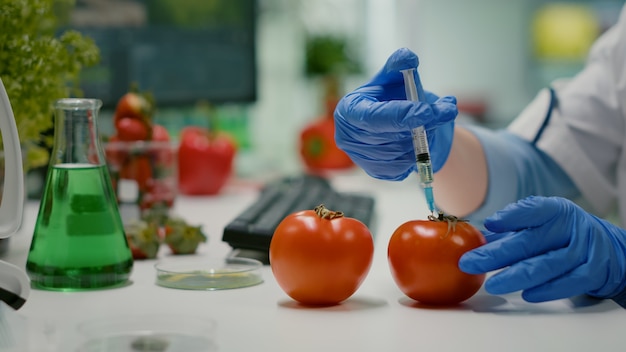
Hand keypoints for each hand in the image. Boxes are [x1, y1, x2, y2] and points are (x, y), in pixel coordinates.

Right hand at [334, 48, 456, 180]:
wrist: (395, 122)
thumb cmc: (391, 96)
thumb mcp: (394, 77)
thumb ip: (400, 65)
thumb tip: (408, 57)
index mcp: (349, 110)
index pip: (373, 117)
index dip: (401, 114)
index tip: (429, 110)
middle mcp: (348, 137)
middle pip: (390, 136)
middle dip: (422, 124)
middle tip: (448, 110)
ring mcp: (361, 158)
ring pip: (402, 152)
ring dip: (424, 137)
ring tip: (433, 120)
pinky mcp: (377, 172)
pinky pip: (405, 166)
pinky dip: (419, 152)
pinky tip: (420, 138)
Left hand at [459, 196, 625, 302]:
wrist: (610, 249)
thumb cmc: (564, 234)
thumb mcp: (543, 223)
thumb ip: (511, 229)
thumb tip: (476, 237)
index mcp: (556, 211)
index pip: (534, 210)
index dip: (511, 217)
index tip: (489, 224)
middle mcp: (570, 228)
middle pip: (529, 242)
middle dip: (495, 255)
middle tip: (469, 263)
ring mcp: (583, 251)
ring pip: (546, 265)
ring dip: (515, 276)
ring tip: (492, 284)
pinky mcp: (592, 273)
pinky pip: (567, 284)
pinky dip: (546, 290)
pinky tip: (526, 294)